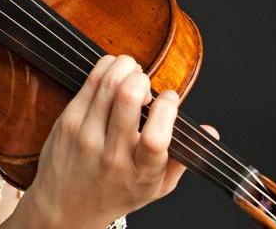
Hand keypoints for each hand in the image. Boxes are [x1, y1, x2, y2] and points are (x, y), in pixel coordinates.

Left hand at [21, 54, 219, 226]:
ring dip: (124, 68)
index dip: (167, 108)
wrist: (66, 208)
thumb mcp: (155, 188)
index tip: (170, 98)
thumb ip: (183, 160)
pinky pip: (89, 84)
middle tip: (145, 82)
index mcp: (140, 174)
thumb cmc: (115, 194)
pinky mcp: (67, 122)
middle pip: (128, 100)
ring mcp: (86, 137)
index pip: (156, 139)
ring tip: (131, 72)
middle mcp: (112, 155)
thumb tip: (209, 132)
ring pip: (107, 85)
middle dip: (142, 79)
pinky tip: (112, 71)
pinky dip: (105, 68)